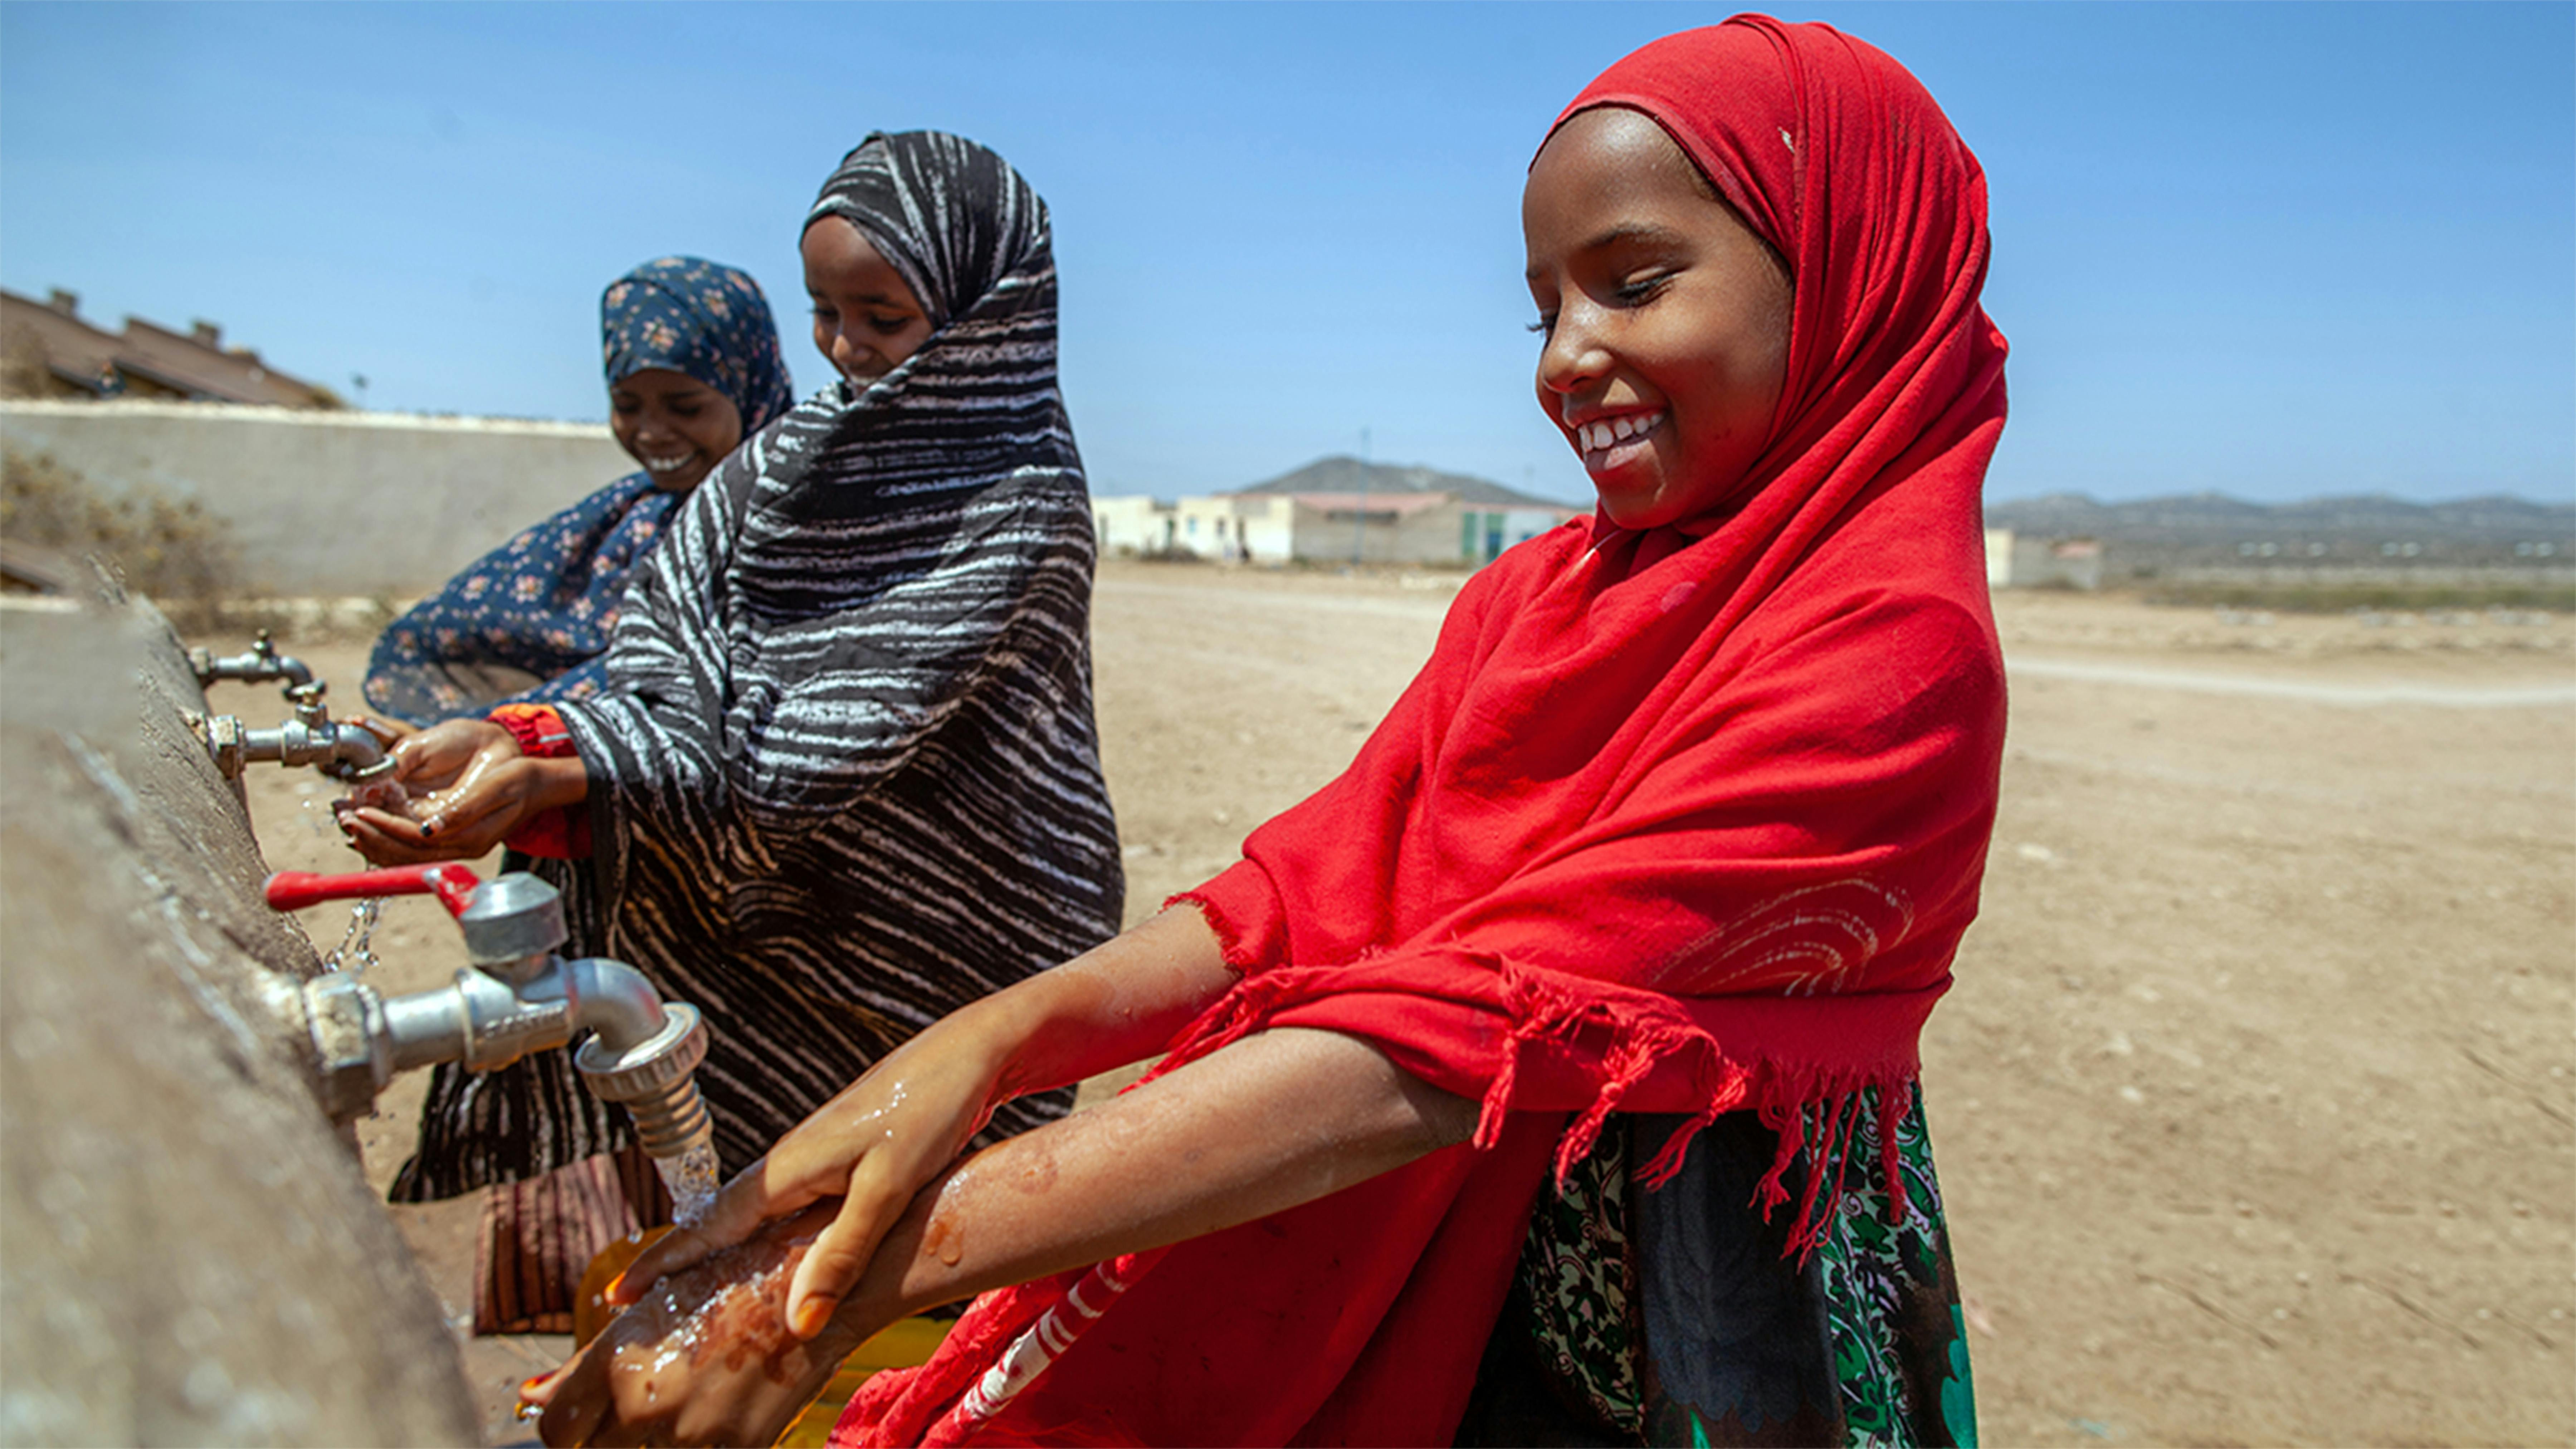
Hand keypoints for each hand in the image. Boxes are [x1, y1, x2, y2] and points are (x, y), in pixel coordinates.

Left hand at [336, 718, 581, 862]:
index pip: (415, 840)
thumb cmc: (518, 779)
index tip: (359, 812)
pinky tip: (368, 826)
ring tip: (348, 821)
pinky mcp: (448, 838)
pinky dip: (384, 839)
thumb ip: (464, 808)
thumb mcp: (496, 786)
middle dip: (370, 836)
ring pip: (403, 854)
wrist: (537, 784)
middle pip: (403, 853)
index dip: (384, 828)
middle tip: (343, 816)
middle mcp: (458, 848)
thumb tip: (429, 828)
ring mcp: (452, 846)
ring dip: (372, 840)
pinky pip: (409, 848)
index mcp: (470, 838)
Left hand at [531, 1204, 861, 1446]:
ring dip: (654, 1444)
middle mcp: (647, 1403)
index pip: (555, 1431)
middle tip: (637, 1417)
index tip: (584, 1425)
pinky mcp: (742, 1448)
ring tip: (684, 1412)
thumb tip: (531, 1399)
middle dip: (610, 1439)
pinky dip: (700, 1446)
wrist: (815, 1280)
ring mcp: (696, 1434)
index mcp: (617, 1363)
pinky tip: (714, 1422)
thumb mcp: (650, 1312)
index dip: (566, 1431)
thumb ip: (585, 1367)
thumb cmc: (729, 1282)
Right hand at [606, 1005, 1017, 1339]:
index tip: (616, 1294)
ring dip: (714, 1252)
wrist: (966, 1058)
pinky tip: (761, 1260)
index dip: (664, 1262)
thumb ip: (843, 1254)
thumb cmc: (931, 1110)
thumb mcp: (887, 1189)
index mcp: (788, 1169)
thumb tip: (799, 1319)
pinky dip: (759, 1239)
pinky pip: (781, 1211)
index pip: (709, 1225)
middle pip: (718, 1223)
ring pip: (750, 1218)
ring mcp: (811, 1162)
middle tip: (630, 1307)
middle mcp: (789, 1164)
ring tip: (679, 1293)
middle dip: (676, 1263)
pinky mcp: (837, 1162)